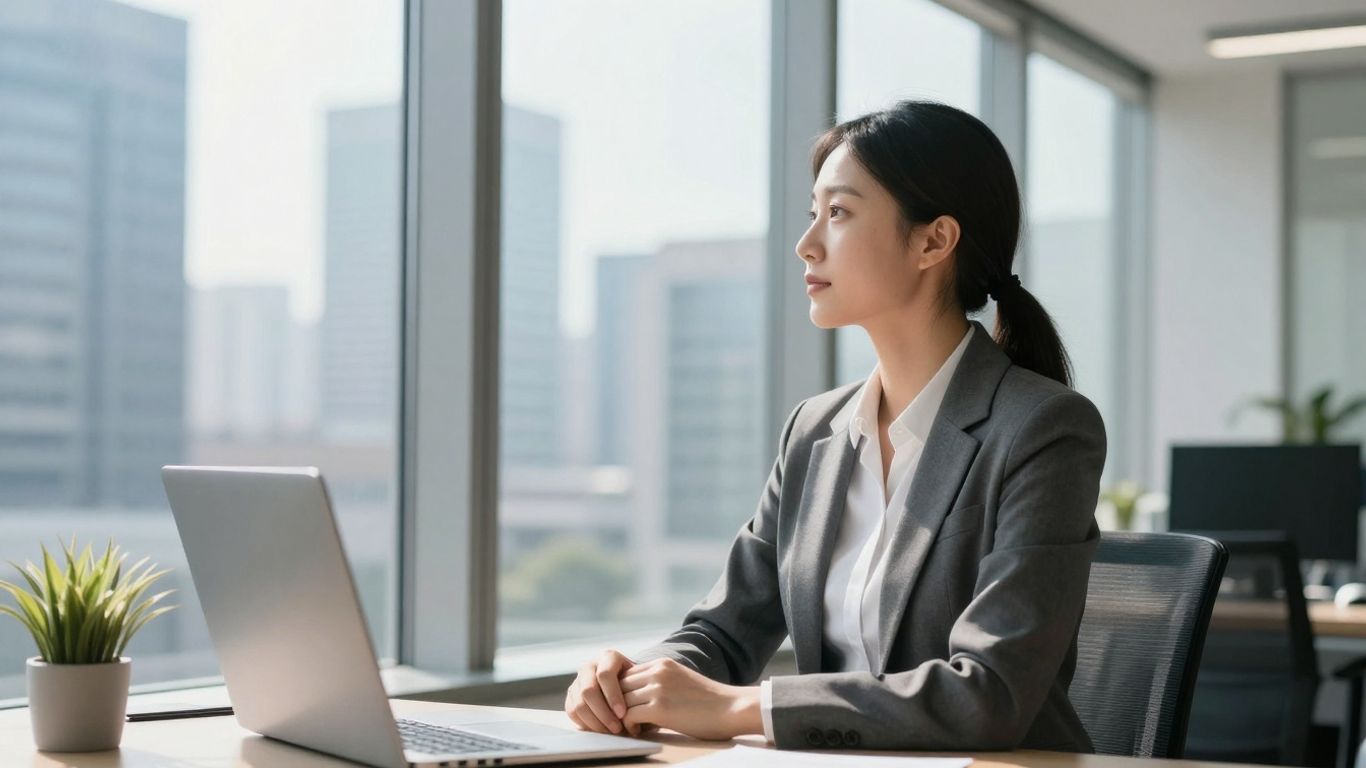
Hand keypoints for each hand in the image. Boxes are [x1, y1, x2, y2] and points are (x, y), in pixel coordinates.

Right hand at [565, 649, 636, 735]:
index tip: (623, 714)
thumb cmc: (637, 686)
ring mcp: (578, 680)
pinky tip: (600, 730)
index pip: (605, 675)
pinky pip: (572, 711)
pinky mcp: (571, 694)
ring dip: (595, 722)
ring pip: (579, 704)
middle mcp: (590, 665)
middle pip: (589, 690)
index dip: (613, 696)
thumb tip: (633, 714)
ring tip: (610, 732)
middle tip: (617, 729)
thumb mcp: (640, 682)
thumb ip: (637, 691)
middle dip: (603, 713)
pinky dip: (585, 724)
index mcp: (608, 657)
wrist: (626, 687)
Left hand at [618, 657, 761, 740]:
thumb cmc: (710, 701)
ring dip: (622, 716)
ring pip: (621, 701)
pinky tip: (638, 731)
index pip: (627, 674)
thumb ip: (660, 683)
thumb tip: (638, 700)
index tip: (628, 706)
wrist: (732, 708)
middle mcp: (658, 672)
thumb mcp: (681, 681)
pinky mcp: (660, 708)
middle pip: (620, 686)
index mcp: (662, 664)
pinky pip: (629, 716)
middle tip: (623, 719)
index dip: (623, 692)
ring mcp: (658, 689)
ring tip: (630, 727)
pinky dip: (629, 726)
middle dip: (618, 703)